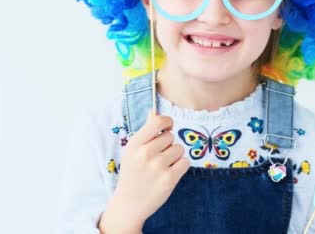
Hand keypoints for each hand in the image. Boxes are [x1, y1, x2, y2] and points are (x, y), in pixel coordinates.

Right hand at [98, 111, 189, 232]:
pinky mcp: (169, 179)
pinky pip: (185, 162)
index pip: (158, 122)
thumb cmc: (132, 173)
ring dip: (175, 156)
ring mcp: (157, 166)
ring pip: (179, 149)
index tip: (168, 127)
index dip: (167, 122)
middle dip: (168, 144)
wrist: (129, 203)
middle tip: (159, 156)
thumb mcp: (132, 151)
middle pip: (171, 136)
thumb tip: (154, 111)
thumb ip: (145, 131)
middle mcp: (145, 153)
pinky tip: (169, 173)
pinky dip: (180, 167)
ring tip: (163, 166)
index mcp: (135, 144)